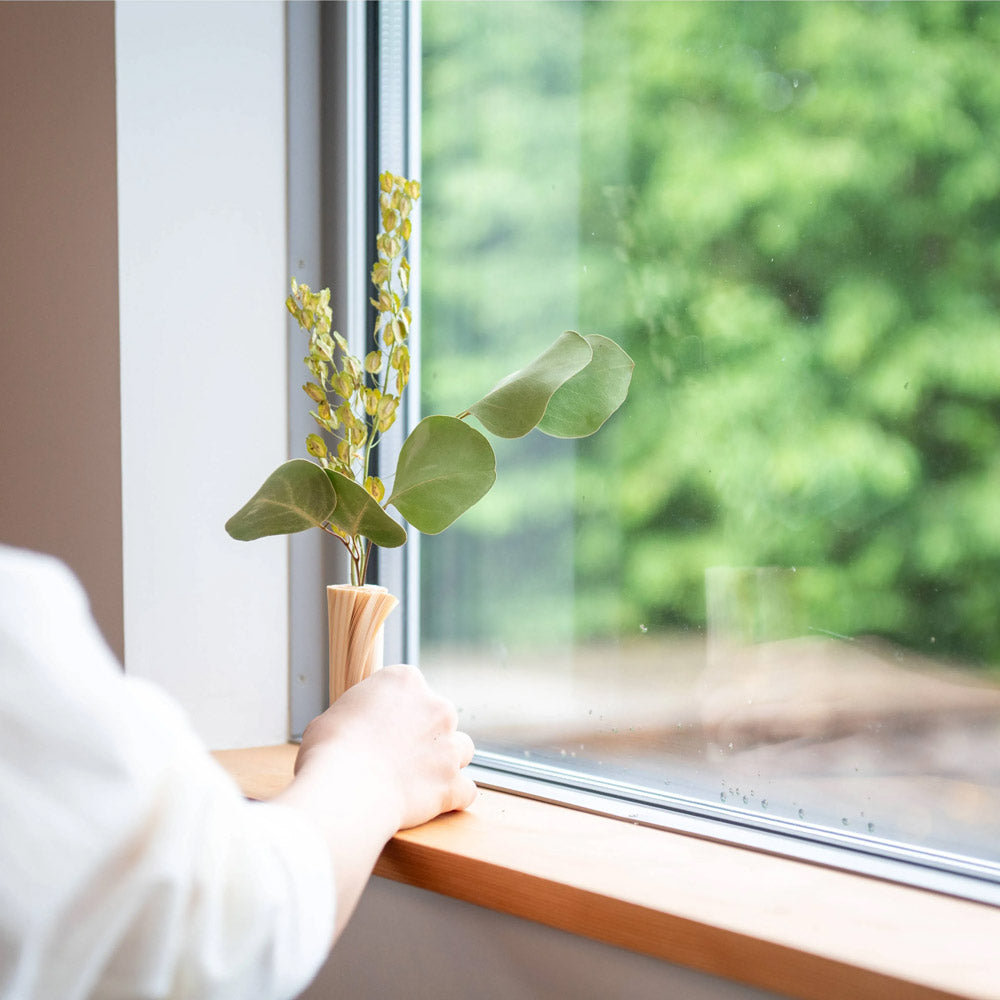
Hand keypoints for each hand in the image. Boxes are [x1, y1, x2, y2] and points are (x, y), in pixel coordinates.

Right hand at [295, 663, 476, 830]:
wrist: (345, 788)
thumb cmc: (329, 750)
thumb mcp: (331, 717)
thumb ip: (353, 717)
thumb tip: (350, 731)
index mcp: (404, 681)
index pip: (410, 688)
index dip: (396, 709)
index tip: (381, 727)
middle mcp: (436, 707)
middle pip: (440, 716)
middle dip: (424, 734)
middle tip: (396, 755)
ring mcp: (448, 745)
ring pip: (462, 749)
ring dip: (446, 761)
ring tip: (420, 778)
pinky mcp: (452, 782)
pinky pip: (465, 790)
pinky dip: (454, 797)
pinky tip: (435, 803)